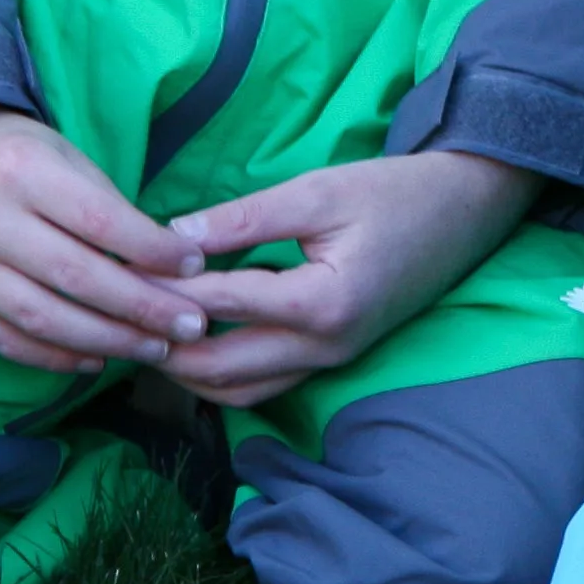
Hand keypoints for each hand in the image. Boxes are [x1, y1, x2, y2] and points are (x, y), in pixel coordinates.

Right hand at [0, 103, 209, 374]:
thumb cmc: (17, 157)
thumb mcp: (65, 156)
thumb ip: (108, 208)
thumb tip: (166, 265)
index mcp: (22, 171)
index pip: (101, 221)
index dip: (152, 250)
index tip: (196, 268)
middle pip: (76, 277)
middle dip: (141, 307)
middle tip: (189, 326)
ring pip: (42, 317)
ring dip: (105, 341)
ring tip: (152, 349)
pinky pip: (4, 340)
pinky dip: (54, 357)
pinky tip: (96, 360)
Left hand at [157, 150, 539, 408]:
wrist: (467, 208)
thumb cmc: (396, 192)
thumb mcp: (319, 191)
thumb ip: (244, 217)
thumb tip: (172, 235)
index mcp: (322, 303)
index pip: (222, 302)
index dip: (166, 286)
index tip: (119, 269)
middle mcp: (325, 347)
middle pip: (220, 369)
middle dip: (163, 346)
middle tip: (116, 317)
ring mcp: (331, 359)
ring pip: (239, 392)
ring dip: (188, 371)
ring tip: (146, 337)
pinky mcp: (334, 356)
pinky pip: (265, 384)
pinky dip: (223, 373)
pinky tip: (197, 343)